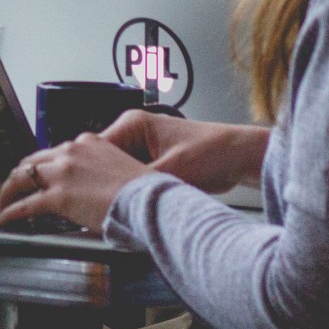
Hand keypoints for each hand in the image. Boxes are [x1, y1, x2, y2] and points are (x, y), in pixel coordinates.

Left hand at [0, 133, 151, 230]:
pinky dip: (9, 212)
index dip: (44, 165)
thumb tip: (92, 187)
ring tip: (4, 202)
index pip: (56, 152)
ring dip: (9, 190)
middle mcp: (71, 152)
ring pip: (22, 177)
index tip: (40, 174)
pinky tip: (3, 219)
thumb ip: (100, 171)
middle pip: (33, 160)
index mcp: (89, 143)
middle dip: (21, 174)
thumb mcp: (120, 167)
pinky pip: (24, 205)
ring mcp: (62, 173)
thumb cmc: (143, 190)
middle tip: (15, 187)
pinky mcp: (57, 196)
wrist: (148, 201)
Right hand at [100, 110, 269, 194]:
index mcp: (133, 124)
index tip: (88, 196)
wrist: (241, 157)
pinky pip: (131, 180)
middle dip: (105, 185)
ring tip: (127, 204)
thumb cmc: (214, 151)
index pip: (94, 151)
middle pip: (102, 164)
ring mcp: (142, 150)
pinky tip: (137, 204)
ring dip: (121, 190)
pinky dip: (133, 193)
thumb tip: (112, 198)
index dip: (91, 175)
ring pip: (116, 175)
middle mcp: (134, 134)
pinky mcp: (151, 164)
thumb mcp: (171, 171)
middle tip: (107, 204)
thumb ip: (137, 184)